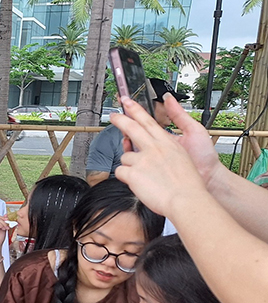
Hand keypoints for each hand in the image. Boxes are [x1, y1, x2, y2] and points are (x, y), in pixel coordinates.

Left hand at [110, 96, 212, 216]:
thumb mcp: (183, 157)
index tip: (127, 102)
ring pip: (125, 157)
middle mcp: (154, 148)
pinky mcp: (134, 172)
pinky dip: (126, 178)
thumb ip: (166, 148)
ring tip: (145, 178)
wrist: (187, 199)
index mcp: (167, 143)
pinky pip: (120, 172)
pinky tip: (139, 184)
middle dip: (121, 119)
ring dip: (130, 166)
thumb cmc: (188, 184)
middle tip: (113, 115)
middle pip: (132, 128)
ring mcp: (143, 159)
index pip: (148, 122)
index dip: (135, 110)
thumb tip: (154, 144)